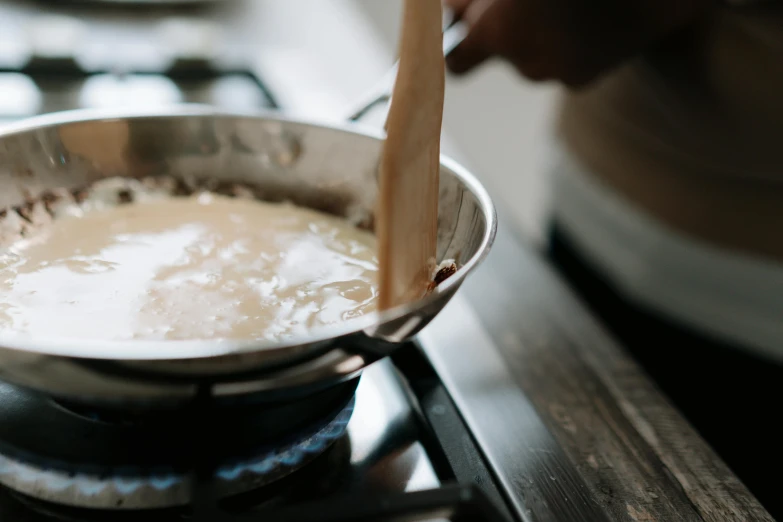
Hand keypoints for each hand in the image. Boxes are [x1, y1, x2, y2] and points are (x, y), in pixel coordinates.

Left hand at [444, 0, 714, 86]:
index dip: (452, 44)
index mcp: (500, 29)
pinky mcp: (580, 78)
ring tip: (559, 5)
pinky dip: (561, 43)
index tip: (457, 28)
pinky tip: (582, 18)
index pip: (455, 59)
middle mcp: (523, 61)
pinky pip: (555, 62)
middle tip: (516, 0)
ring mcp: (554, 73)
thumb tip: (450, 8)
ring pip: (526, 58)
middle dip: (498, 26)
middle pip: (494, 51)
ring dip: (531, 34)